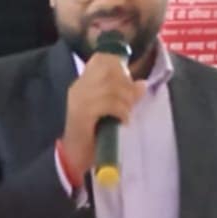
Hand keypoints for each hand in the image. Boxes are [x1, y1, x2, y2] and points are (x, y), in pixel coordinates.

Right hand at [59, 52, 145, 177]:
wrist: (75, 158)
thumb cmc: (93, 134)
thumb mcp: (112, 110)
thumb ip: (124, 95)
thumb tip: (141, 84)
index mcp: (83, 82)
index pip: (102, 59)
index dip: (119, 66)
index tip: (128, 83)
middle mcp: (79, 87)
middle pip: (110, 70)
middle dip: (127, 85)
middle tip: (130, 103)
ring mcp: (80, 99)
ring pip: (112, 87)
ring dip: (126, 101)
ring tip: (126, 114)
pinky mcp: (83, 113)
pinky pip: (109, 104)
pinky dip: (121, 112)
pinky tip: (122, 122)